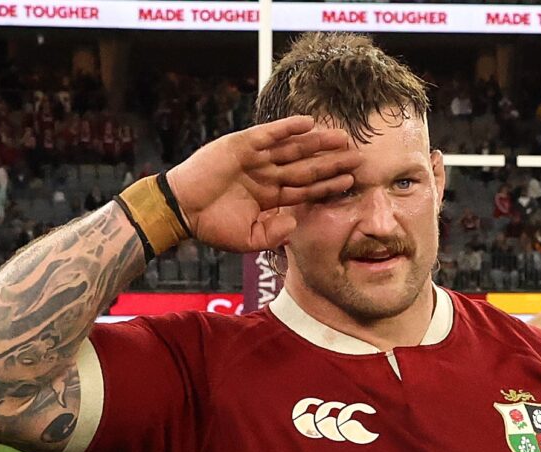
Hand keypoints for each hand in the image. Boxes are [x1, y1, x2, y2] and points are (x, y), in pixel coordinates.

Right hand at [166, 116, 361, 252]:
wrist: (182, 210)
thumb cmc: (211, 225)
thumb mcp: (248, 239)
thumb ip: (273, 234)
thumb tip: (295, 222)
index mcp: (271, 196)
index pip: (306, 188)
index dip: (328, 184)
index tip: (351, 180)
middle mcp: (267, 175)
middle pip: (307, 166)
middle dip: (332, 161)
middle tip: (358, 155)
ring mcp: (256, 158)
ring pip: (294, 148)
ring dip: (318, 142)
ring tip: (341, 137)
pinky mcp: (242, 144)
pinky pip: (270, 134)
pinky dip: (288, 128)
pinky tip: (309, 123)